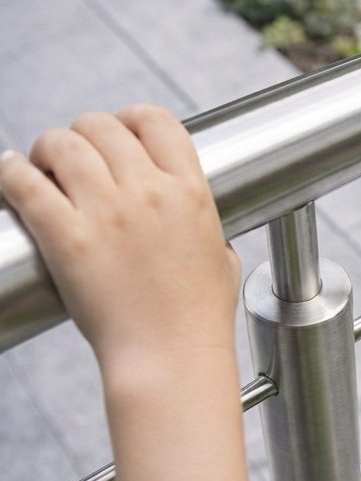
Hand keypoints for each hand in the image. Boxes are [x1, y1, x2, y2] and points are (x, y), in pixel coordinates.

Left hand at [0, 105, 252, 480]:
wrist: (170, 359)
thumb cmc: (197, 321)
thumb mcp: (220, 261)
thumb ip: (207, 230)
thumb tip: (197, 225)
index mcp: (190, 191)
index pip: (155, 121)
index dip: (128, 120)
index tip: (115, 134)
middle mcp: (149, 192)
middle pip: (102, 127)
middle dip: (82, 136)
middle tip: (70, 159)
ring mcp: (107, 213)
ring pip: (62, 145)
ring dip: (46, 149)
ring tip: (40, 167)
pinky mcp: (68, 238)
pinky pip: (26, 183)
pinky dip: (12, 173)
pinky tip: (11, 177)